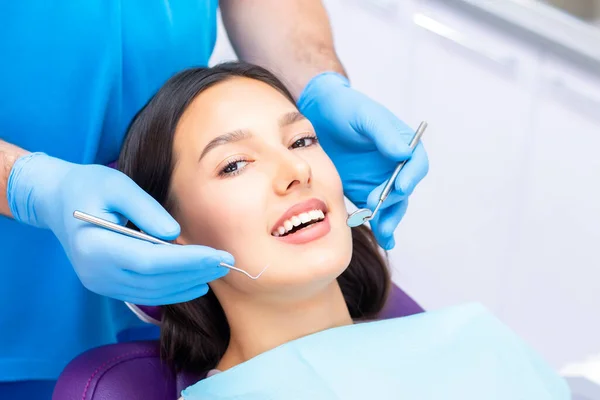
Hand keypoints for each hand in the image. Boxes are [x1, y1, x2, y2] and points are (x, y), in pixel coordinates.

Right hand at [7, 153, 231, 304]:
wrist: (58, 201)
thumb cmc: (88, 186)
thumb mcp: (117, 184)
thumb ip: (147, 209)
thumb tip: (175, 235)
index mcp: (94, 247)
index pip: (149, 261)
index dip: (186, 261)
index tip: (217, 254)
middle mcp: (96, 273)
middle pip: (154, 280)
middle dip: (194, 272)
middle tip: (227, 262)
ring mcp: (100, 283)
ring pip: (152, 292)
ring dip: (188, 284)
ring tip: (218, 271)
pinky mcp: (108, 285)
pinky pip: (145, 293)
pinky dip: (173, 290)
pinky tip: (197, 283)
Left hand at [298, 73, 428, 249]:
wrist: (317, 115)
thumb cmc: (345, 109)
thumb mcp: (364, 116)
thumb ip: (384, 133)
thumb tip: (404, 153)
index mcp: (401, 144)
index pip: (415, 164)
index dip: (410, 177)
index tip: (399, 187)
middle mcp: (393, 165)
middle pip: (403, 189)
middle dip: (394, 203)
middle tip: (376, 208)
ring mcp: (378, 180)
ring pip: (391, 205)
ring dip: (389, 220)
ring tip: (382, 233)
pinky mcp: (362, 190)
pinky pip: (373, 211)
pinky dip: (378, 225)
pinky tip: (381, 239)